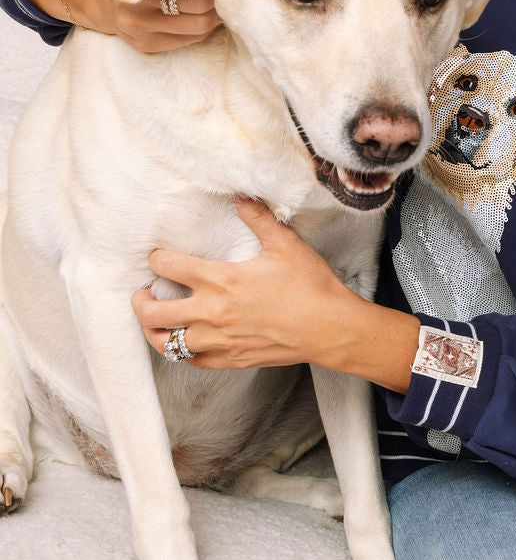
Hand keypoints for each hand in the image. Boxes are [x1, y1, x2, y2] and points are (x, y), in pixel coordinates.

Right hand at [16, 0, 221, 51]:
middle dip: (218, 2)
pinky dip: (202, 30)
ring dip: (215, 18)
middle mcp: (136, 11)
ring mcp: (141, 32)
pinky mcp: (145, 46)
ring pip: (196, 31)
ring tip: (221, 3)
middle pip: (198, 13)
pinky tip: (206, 16)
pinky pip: (187, 42)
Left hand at [132, 198, 350, 368]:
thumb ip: (259, 219)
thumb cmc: (311, 287)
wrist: (330, 329)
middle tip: (142, 293)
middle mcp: (213, 313)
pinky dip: (182, 353)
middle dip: (140, 301)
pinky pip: (193, 361)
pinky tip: (186, 343)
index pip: (169, 268)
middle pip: (155, 312)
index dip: (156, 259)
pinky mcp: (232, 359)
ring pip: (167, 343)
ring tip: (154, 322)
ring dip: (154, 331)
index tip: (156, 256)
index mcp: (222, 281)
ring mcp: (220, 341)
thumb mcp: (286, 245)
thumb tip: (241, 197)